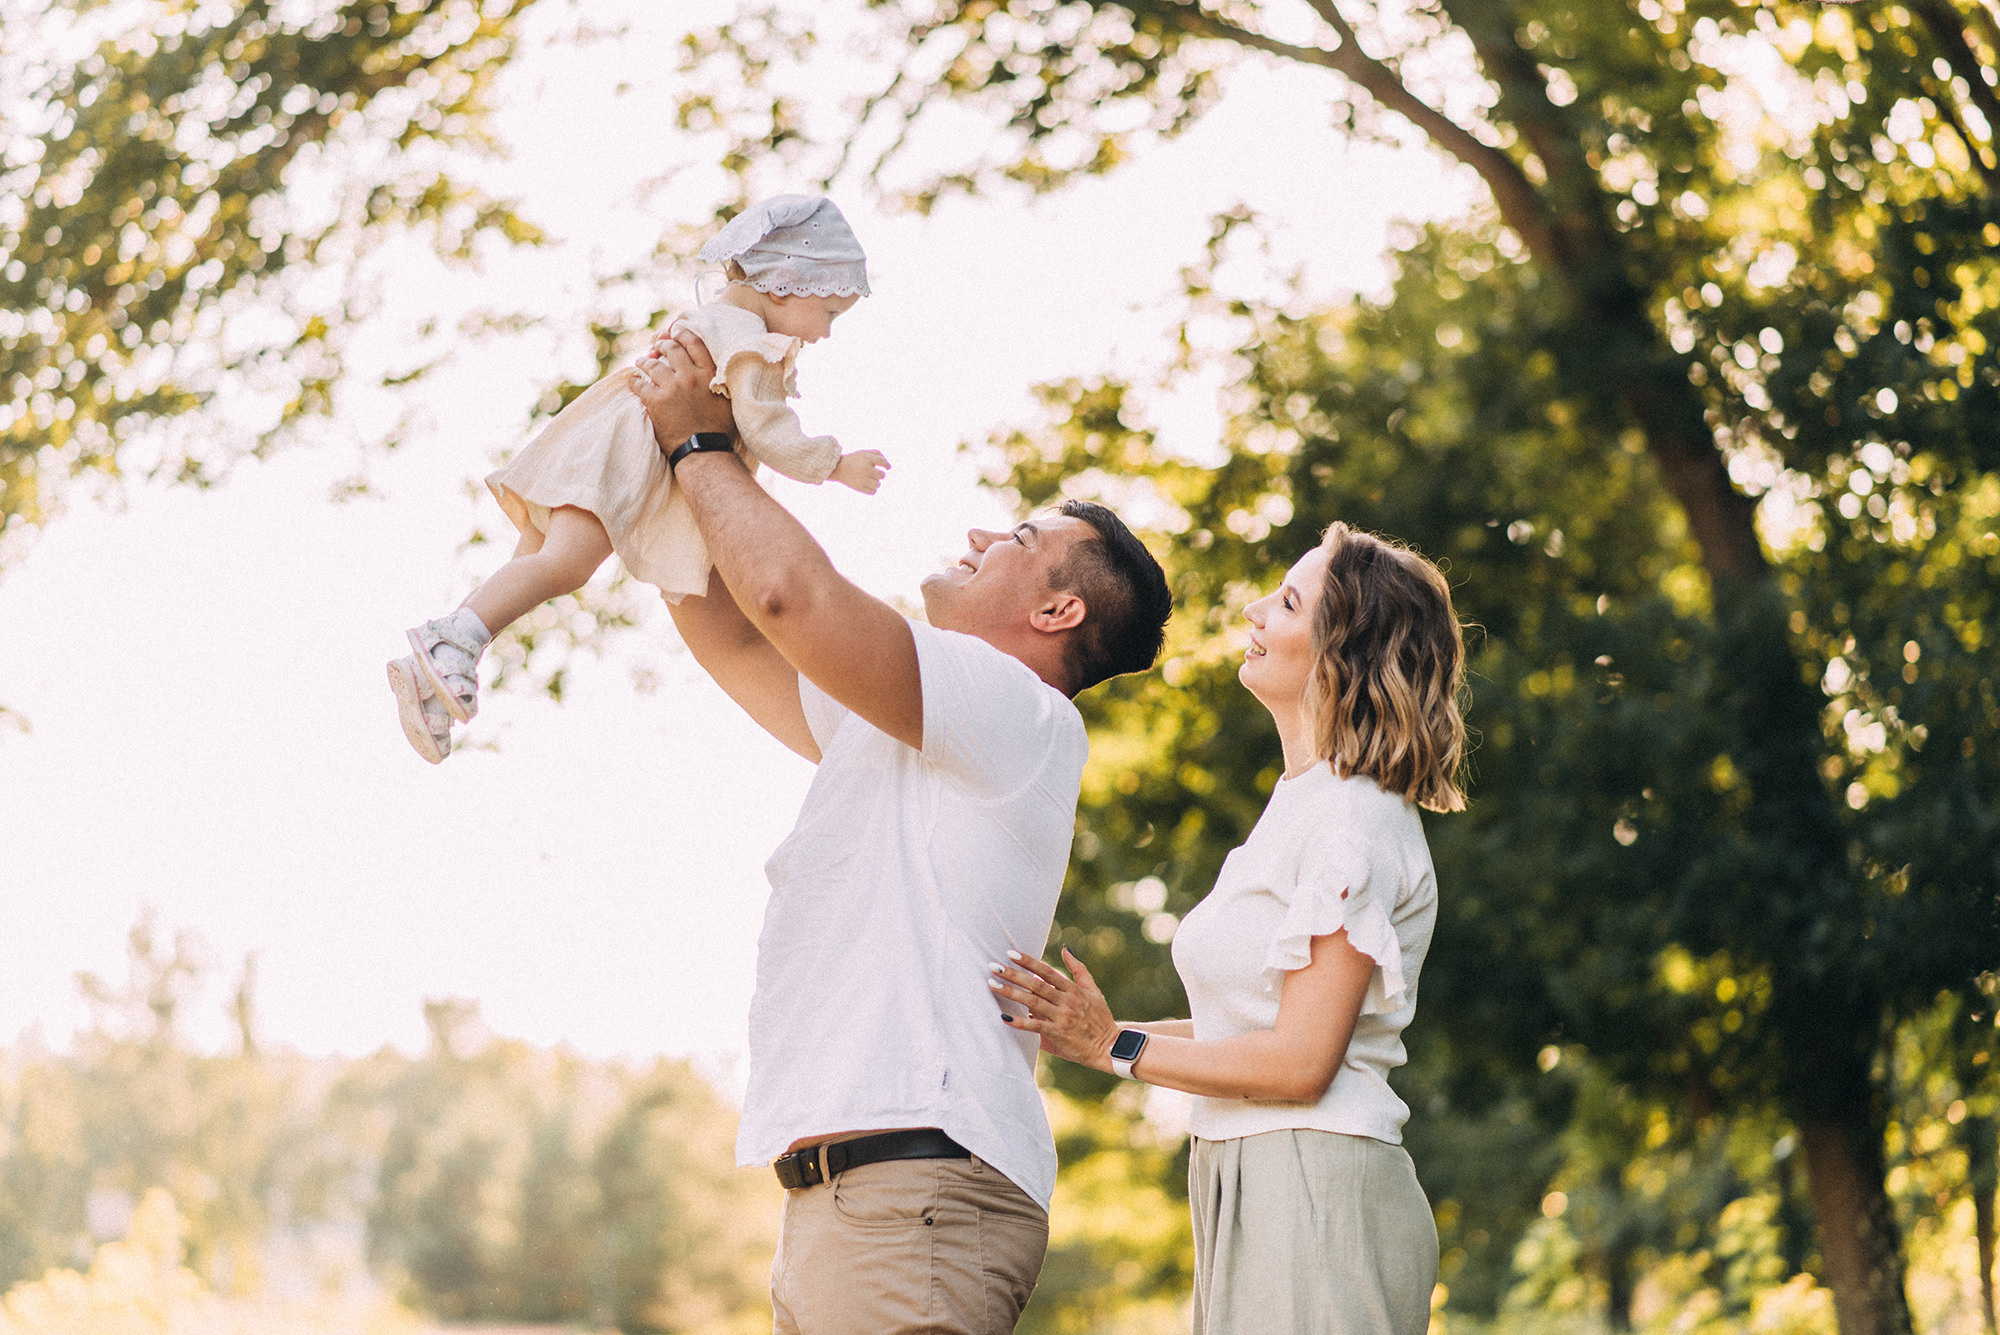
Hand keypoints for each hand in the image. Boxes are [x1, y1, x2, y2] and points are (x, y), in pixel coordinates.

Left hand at [632, 330, 734, 448]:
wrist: (705, 451)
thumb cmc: (720, 430)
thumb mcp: (729, 399)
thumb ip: (721, 381)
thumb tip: (720, 371)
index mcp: (709, 373)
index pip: (693, 342)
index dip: (682, 334)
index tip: (676, 333)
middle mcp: (689, 376)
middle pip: (671, 349)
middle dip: (662, 344)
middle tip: (657, 345)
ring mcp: (671, 388)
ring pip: (652, 365)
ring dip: (645, 361)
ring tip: (641, 362)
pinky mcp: (655, 402)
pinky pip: (639, 384)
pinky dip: (635, 381)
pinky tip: (634, 381)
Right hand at [830, 450, 888, 493]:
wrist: (838, 468)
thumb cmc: (853, 460)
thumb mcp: (864, 453)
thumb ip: (877, 454)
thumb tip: (888, 464)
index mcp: (868, 460)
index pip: (883, 462)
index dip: (887, 465)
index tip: (887, 467)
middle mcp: (867, 469)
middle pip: (882, 475)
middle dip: (879, 474)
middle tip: (872, 473)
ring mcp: (863, 479)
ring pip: (878, 485)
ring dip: (875, 482)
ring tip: (868, 479)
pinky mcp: (860, 488)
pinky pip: (873, 492)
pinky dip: (872, 489)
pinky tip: (867, 485)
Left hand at [988, 947, 1121, 1071]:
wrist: (1110, 1047)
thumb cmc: (1100, 1018)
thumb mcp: (1093, 990)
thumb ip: (1078, 969)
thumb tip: (1065, 948)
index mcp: (1073, 989)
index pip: (1046, 971)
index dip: (1028, 961)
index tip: (1011, 953)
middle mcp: (1066, 1001)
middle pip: (1035, 985)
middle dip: (1013, 974)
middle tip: (993, 966)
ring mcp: (1062, 1017)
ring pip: (1032, 1002)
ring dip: (1011, 992)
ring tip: (993, 985)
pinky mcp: (1058, 1034)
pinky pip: (1036, 1026)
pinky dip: (1020, 1022)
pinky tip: (1004, 1017)